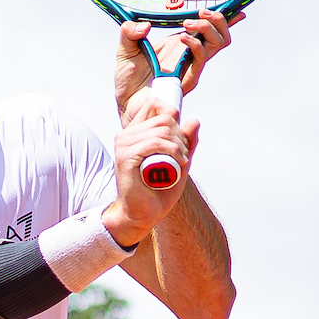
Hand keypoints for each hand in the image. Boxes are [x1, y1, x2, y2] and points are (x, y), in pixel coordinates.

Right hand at [101, 96, 198, 242]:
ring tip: (183, 163)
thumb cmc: (158, 190)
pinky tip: (179, 163)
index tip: (180, 140)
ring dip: (179, 146)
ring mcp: (124, 145)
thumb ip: (187, 142)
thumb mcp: (179, 161)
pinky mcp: (126, 157)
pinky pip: (154, 143)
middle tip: (184, 157)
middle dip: (181, 136)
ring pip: (162, 131)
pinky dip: (173, 151)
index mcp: (134, 132)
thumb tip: (194, 120)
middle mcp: (126, 135)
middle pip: (164, 118)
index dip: (173, 116)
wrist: (143, 214)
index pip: (155, 103)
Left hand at [112, 12, 237, 113]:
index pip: (208, 29)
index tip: (234, 7)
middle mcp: (190, 55)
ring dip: (207, 28)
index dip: (223, 18)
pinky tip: (181, 38)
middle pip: (220, 36)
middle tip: (201, 12)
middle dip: (218, 19)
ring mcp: (191, 68)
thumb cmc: (128, 79)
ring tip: (188, 23)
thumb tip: (145, 25)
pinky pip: (201, 60)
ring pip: (217, 44)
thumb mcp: (125, 48)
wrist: (125, 102)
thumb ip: (129, 31)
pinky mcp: (187, 80)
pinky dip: (195, 45)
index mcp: (180, 44)